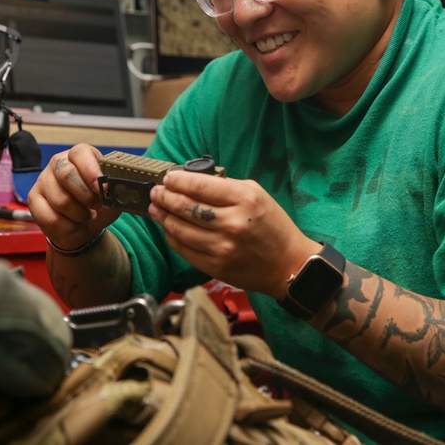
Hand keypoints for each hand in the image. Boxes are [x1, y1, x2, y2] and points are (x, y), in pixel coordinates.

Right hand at [27, 143, 120, 249]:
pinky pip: (51, 218)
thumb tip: (118, 186)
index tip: (103, 188)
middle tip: (97, 206)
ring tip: (87, 216)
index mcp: (79, 155)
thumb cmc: (99, 205)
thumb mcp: (113, 195)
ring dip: (80, 216)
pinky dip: (69, 228)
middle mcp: (57, 163)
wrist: (84, 226)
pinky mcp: (34, 200)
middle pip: (67, 175)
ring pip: (61, 200)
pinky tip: (74, 225)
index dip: (92, 171)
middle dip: (87, 196)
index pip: (80, 154)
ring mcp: (43, 181)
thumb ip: (117, 189)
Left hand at [148, 170, 321, 297]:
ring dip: (163, 217)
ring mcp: (221, 247)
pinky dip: (172, 236)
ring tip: (156, 208)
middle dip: (165, 197)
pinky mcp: (215, 266)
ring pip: (180, 229)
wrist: (288, 264)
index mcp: (244, 200)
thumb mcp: (257, 194)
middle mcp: (231, 223)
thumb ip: (226, 186)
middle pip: (185, 207)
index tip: (168, 178)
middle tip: (156, 192)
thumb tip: (193, 182)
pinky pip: (184, 249)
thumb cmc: (273, 226)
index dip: (178, 180)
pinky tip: (168, 228)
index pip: (199, 186)